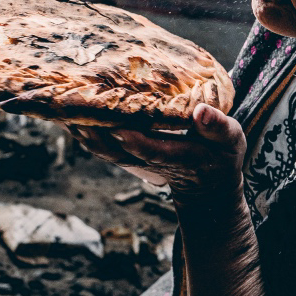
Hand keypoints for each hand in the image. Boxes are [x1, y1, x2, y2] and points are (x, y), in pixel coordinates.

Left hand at [71, 103, 246, 201]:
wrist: (205, 187)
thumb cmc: (221, 156)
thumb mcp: (230, 143)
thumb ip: (218, 128)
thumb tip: (202, 111)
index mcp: (180, 158)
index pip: (152, 151)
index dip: (135, 142)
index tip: (118, 128)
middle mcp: (151, 162)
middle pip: (117, 152)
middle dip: (95, 134)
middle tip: (75, 111)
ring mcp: (135, 161)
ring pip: (104, 150)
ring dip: (84, 132)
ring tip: (64, 108)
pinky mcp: (126, 157)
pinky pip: (100, 146)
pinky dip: (84, 131)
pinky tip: (69, 113)